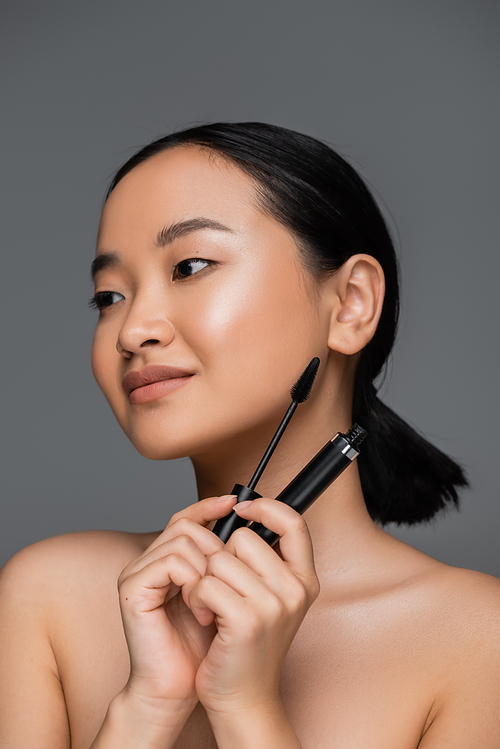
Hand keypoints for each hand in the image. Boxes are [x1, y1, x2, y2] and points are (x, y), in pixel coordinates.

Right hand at [116, 494, 236, 714]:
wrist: (177, 689)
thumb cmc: (203, 648)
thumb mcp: (224, 596)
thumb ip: (226, 563)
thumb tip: (248, 525)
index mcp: (167, 561)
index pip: (186, 518)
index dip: (209, 506)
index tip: (237, 504)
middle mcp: (148, 562)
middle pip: (187, 525)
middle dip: (216, 551)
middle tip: (228, 588)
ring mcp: (137, 573)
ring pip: (183, 540)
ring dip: (208, 571)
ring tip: (214, 606)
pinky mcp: (132, 587)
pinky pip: (171, 561)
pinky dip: (194, 582)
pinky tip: (201, 611)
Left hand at [188, 498, 320, 715]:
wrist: (244, 697)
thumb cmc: (248, 645)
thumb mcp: (270, 598)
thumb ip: (265, 560)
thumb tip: (244, 514)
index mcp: (304, 580)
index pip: (293, 522)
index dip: (266, 507)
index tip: (242, 508)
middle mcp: (295, 590)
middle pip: (244, 538)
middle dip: (223, 557)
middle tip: (223, 587)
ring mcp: (274, 605)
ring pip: (220, 560)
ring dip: (206, 579)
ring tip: (214, 606)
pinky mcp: (246, 620)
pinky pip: (207, 584)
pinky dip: (197, 598)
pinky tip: (207, 617)